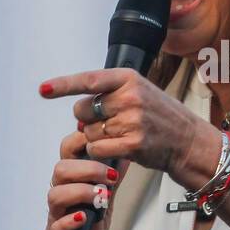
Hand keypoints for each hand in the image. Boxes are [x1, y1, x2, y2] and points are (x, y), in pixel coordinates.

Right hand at [29, 125, 122, 229]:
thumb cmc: (83, 225)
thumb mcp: (103, 200)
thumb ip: (112, 179)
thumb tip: (126, 155)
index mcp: (71, 180)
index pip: (68, 151)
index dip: (80, 140)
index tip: (99, 139)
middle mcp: (60, 193)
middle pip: (61, 169)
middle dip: (88, 169)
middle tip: (109, 178)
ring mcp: (56, 214)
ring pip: (56, 194)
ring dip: (81, 192)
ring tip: (100, 198)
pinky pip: (58, 224)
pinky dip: (71, 220)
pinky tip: (84, 218)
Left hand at [39, 67, 204, 175]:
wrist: (187, 140)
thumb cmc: (159, 116)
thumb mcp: (139, 91)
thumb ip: (109, 94)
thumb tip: (78, 111)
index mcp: (129, 78)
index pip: (89, 80)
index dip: (63, 85)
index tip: (43, 89)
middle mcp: (130, 96)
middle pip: (83, 109)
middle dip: (89, 118)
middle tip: (110, 122)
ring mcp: (132, 120)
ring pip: (89, 131)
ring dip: (97, 136)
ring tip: (121, 135)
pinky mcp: (132, 143)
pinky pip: (97, 148)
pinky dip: (100, 151)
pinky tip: (116, 148)